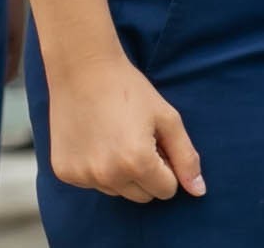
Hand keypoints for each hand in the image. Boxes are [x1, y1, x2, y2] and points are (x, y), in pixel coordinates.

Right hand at [44, 50, 205, 202]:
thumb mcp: (166, 118)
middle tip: (135, 138)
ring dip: (120, 172)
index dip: (166, 166)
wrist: (82, 68)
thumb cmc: (129, 89)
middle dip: (145, 174)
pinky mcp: (64, 172)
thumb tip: (199, 191)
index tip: (155, 142)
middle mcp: (108, 175)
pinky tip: (93, 139)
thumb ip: (186, 157)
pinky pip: (92, 183)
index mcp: (137, 162)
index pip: (167, 190)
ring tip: (114, 136)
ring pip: (117, 191)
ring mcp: (83, 175)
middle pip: (142, 196)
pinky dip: (96, 168)